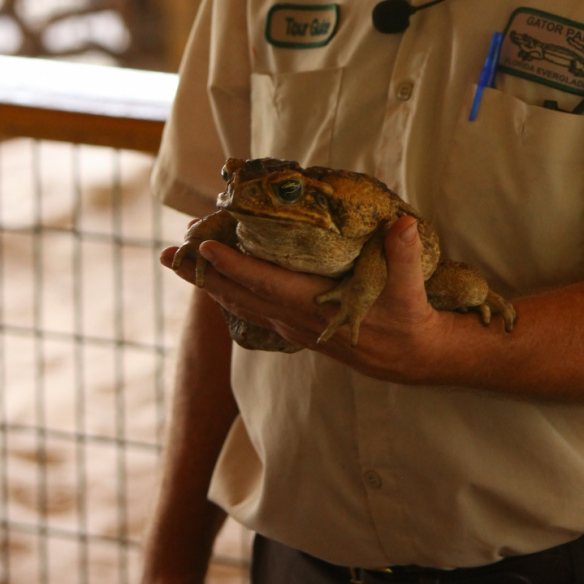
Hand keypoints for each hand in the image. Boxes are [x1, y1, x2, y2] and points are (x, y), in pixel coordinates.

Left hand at [162, 217, 453, 384]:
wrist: (416, 359)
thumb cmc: (411, 320)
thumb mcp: (410, 289)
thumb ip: (403, 256)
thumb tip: (402, 224)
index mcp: (315, 306)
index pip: (265, 283)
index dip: (233, 265)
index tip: (203, 247)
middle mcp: (297, 319)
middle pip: (240, 296)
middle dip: (203, 275)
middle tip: (167, 254)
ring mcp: (294, 326)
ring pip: (242, 305)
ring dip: (210, 286)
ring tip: (181, 265)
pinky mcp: (299, 328)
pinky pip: (254, 311)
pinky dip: (231, 297)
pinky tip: (218, 287)